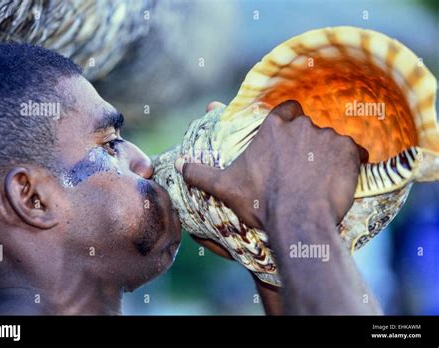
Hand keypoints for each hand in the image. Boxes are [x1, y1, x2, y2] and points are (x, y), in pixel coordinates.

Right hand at [175, 100, 366, 231]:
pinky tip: (341, 180)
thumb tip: (176, 164)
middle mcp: (301, 126)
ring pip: (331, 140)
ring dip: (327, 155)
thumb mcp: (226, 187)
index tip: (288, 140)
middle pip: (309, 127)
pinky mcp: (349, 152)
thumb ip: (201, 173)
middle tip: (303, 169)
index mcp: (273, 128)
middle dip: (307, 143)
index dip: (289, 123)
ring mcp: (327, 137)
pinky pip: (355, 152)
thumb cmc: (262, 203)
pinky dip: (350, 163)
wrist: (298, 221)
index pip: (286, 111)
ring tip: (321, 179)